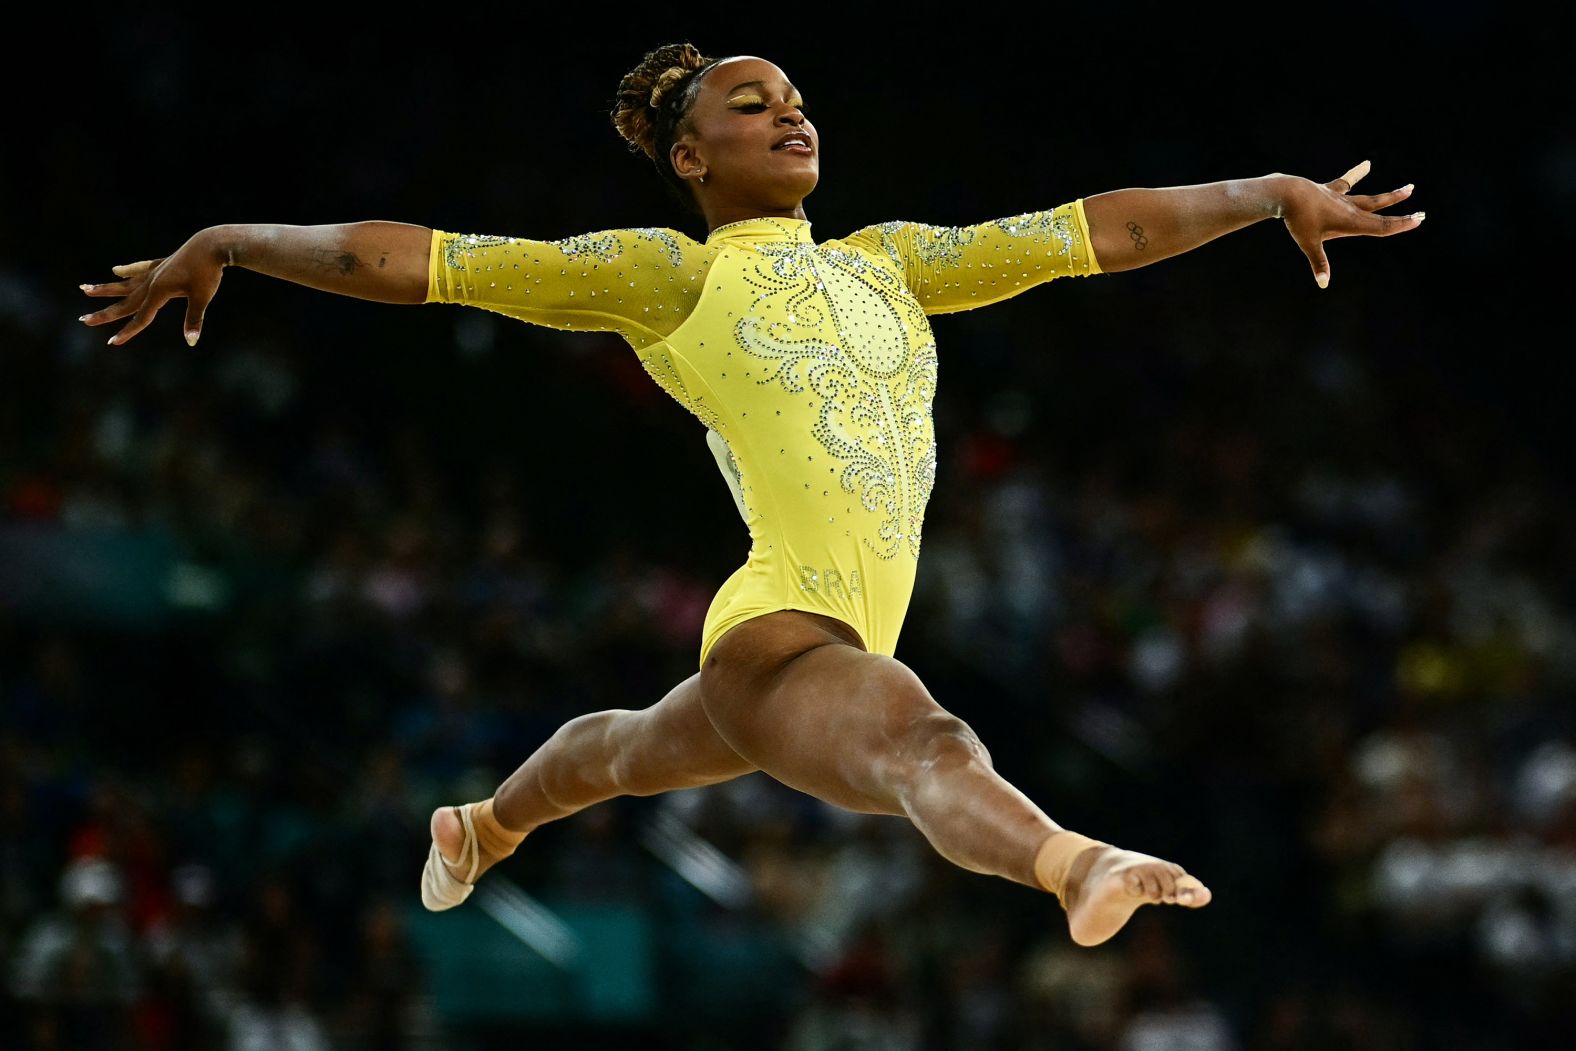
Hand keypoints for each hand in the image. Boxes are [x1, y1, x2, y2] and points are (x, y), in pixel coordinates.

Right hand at [78, 229, 226, 345]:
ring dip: (106, 288)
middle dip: (105, 313)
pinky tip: (116, 270)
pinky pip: (140, 269)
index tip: (112, 342)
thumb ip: (194, 319)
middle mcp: (151, 282)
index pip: (141, 317)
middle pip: (125, 302)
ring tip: (85, 288)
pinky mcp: (162, 265)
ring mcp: (155, 272)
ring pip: (126, 284)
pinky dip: (128, 270)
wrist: (211, 245)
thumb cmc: (208, 272)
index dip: (128, 332)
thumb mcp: (202, 297)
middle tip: (83, 319)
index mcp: (159, 291)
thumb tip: (191, 341)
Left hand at [1278, 160, 1423, 288]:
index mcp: (1351, 222)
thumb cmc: (1298, 219)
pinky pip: (1347, 182)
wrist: (1287, 193)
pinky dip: (1357, 174)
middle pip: (1381, 213)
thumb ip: (1319, 263)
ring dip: (1389, 197)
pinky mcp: (1330, 190)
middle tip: (1421, 212)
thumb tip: (1323, 283)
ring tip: (1408, 188)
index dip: (1401, 225)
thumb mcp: (1309, 243)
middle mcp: (1351, 209)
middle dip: (1401, 215)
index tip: (1419, 220)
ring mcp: (1341, 198)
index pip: (1381, 227)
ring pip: (1370, 198)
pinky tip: (1367, 164)